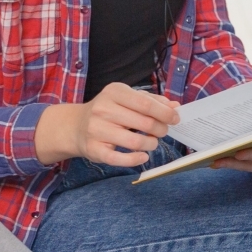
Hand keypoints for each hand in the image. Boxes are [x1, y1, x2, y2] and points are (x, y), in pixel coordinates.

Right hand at [35, 82, 177, 165]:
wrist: (75, 126)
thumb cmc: (110, 110)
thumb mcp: (128, 99)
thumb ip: (152, 101)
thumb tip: (175, 107)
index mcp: (114, 92)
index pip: (146, 103)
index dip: (165, 112)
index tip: (175, 118)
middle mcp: (103, 109)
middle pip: (144, 122)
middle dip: (161, 129)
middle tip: (163, 131)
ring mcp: (96, 130)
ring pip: (135, 141)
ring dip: (151, 144)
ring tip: (152, 142)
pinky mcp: (94, 149)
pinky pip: (119, 159)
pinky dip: (135, 159)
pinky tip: (143, 156)